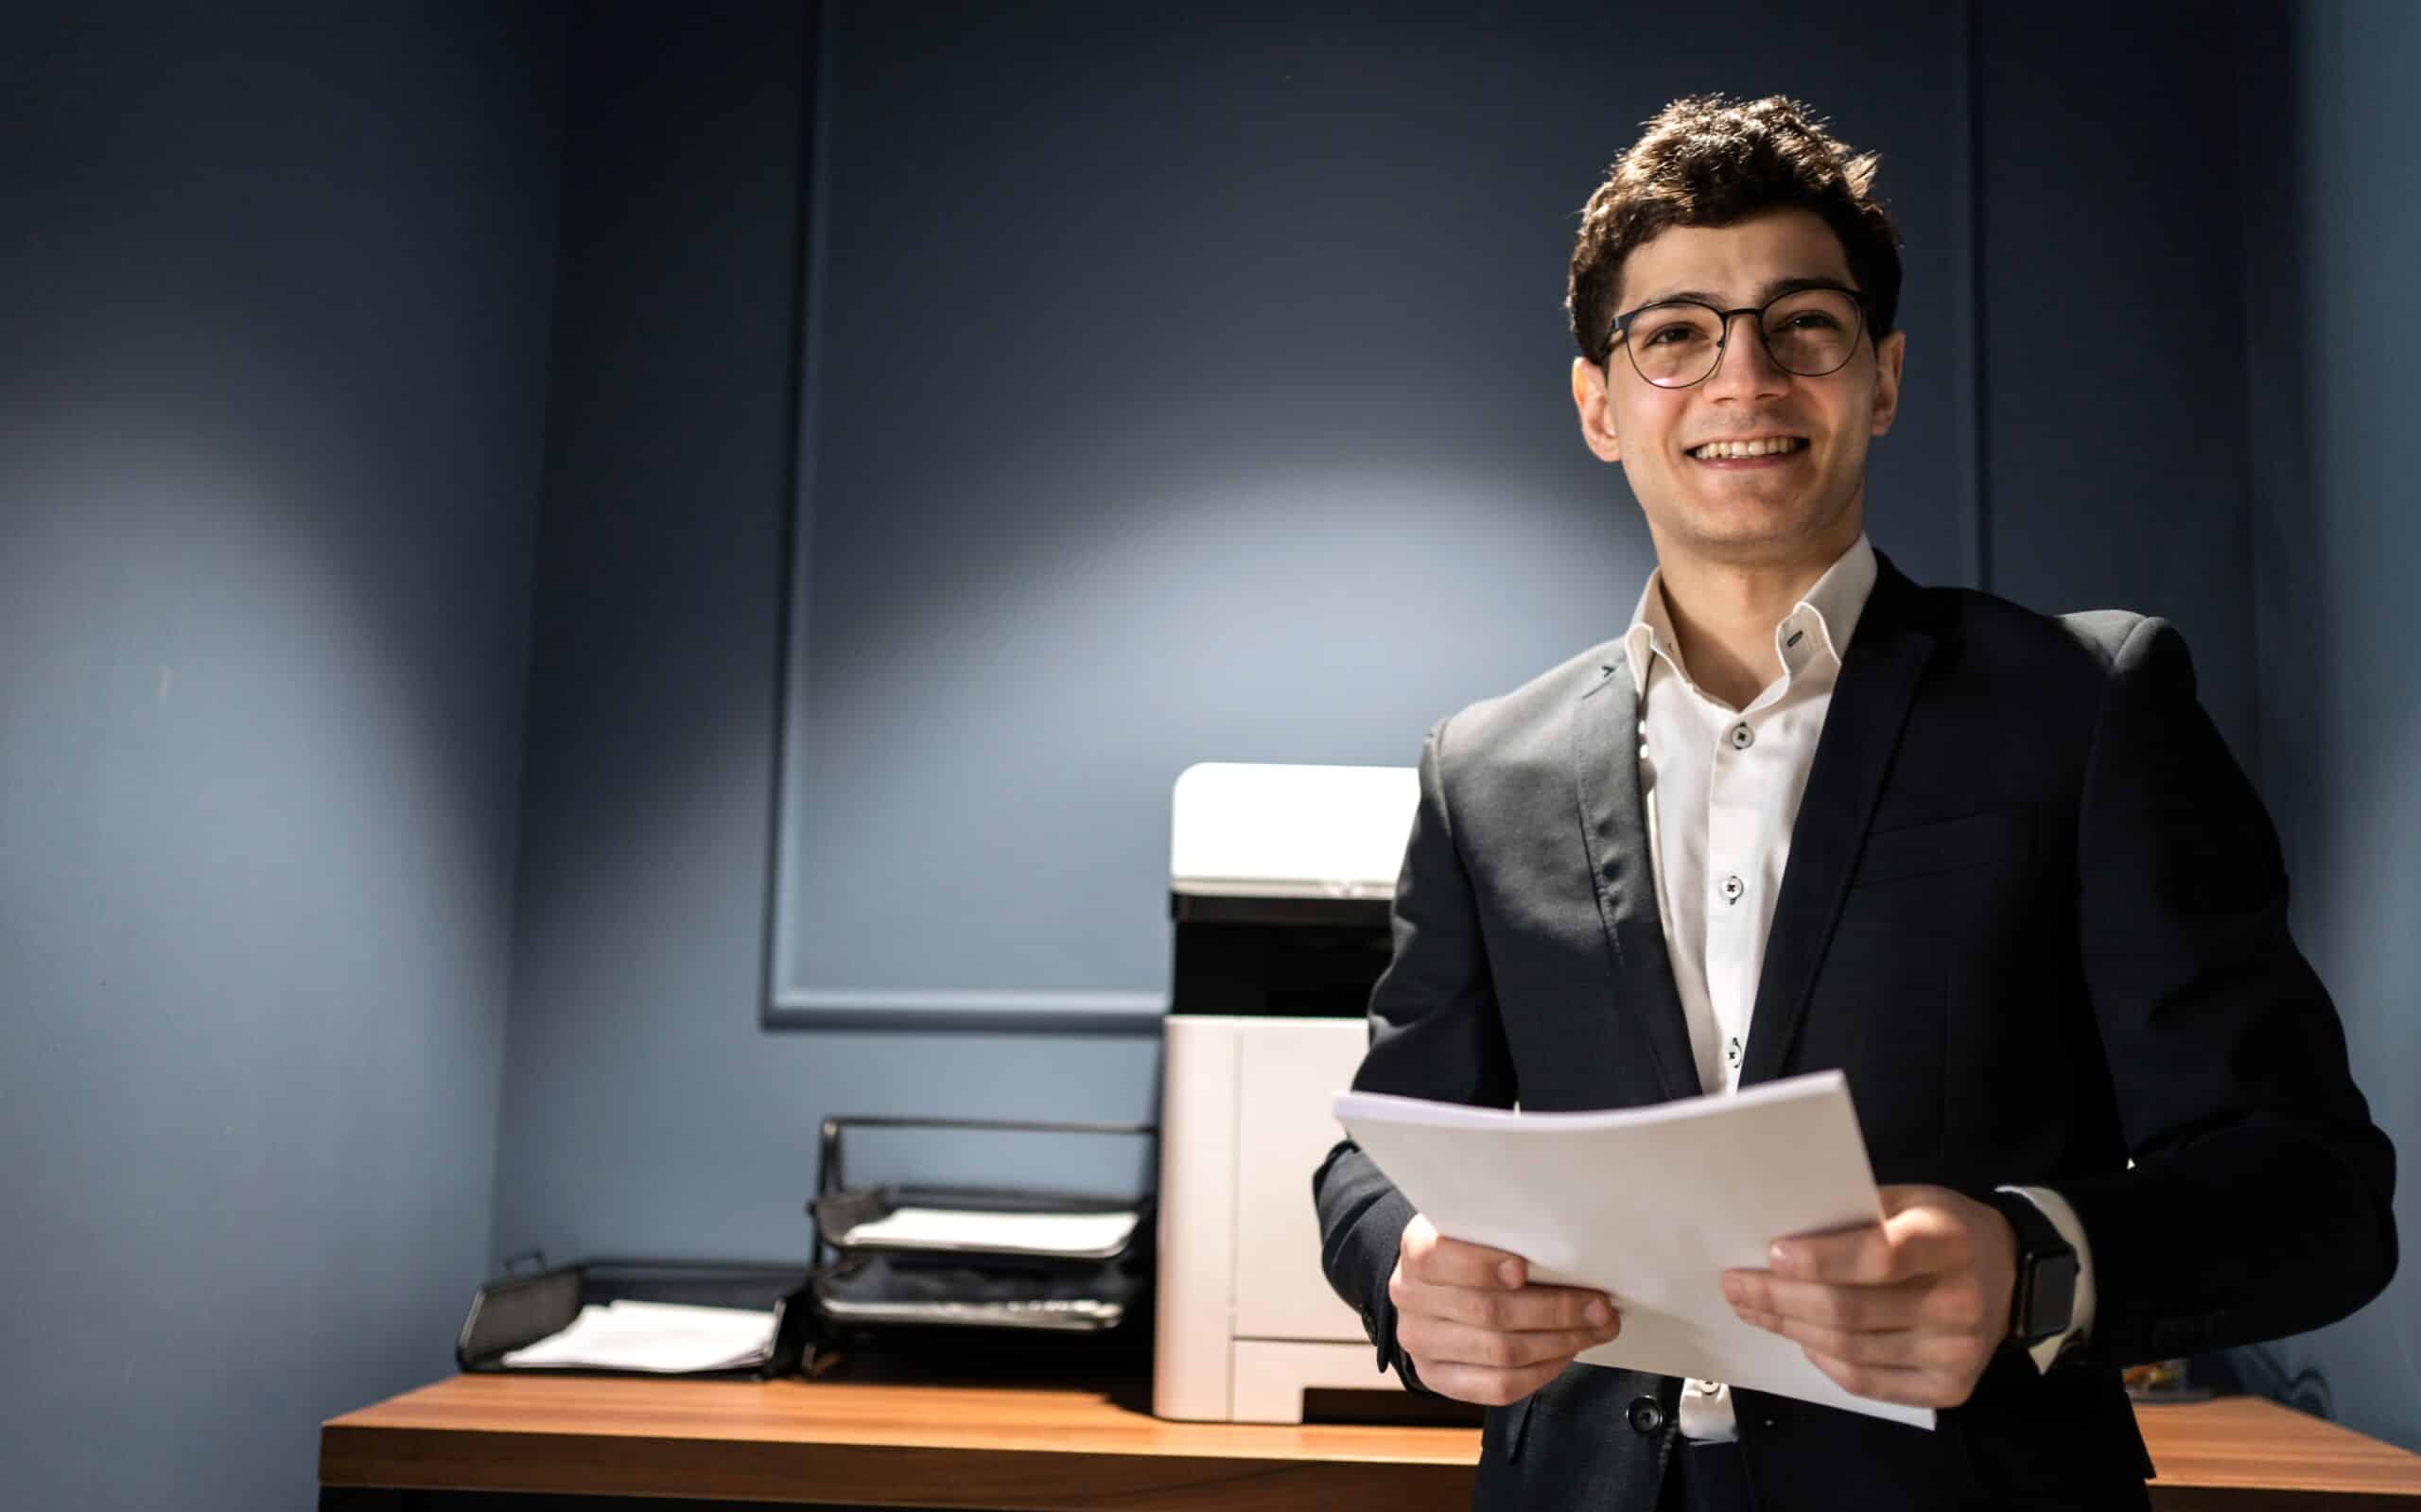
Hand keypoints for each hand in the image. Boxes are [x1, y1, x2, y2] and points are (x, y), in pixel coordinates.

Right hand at [1388, 1213, 1621, 1405]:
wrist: (1433, 1286)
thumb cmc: (1469, 1250)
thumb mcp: (1475, 1229)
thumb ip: (1505, 1235)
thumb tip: (1568, 1254)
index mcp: (1416, 1250)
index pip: (1438, 1259)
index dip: (1480, 1266)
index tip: (1523, 1268)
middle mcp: (1409, 1297)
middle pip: (1486, 1312)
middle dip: (1554, 1310)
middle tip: (1599, 1306)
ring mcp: (1420, 1342)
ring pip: (1500, 1353)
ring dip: (1558, 1343)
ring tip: (1595, 1330)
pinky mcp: (1436, 1378)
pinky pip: (1497, 1387)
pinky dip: (1540, 1373)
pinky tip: (1564, 1354)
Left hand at [1720, 1184, 2016, 1409]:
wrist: (2010, 1275)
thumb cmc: (1942, 1229)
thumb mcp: (1909, 1201)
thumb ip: (1855, 1215)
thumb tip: (1781, 1233)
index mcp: (1949, 1242)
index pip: (1879, 1257)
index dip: (1821, 1259)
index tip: (1771, 1253)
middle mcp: (1959, 1303)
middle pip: (1851, 1311)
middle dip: (1780, 1299)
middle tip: (1735, 1285)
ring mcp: (1957, 1353)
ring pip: (1850, 1349)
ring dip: (1789, 1328)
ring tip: (1751, 1309)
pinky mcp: (1949, 1388)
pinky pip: (1866, 1381)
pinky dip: (1822, 1359)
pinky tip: (1797, 1337)